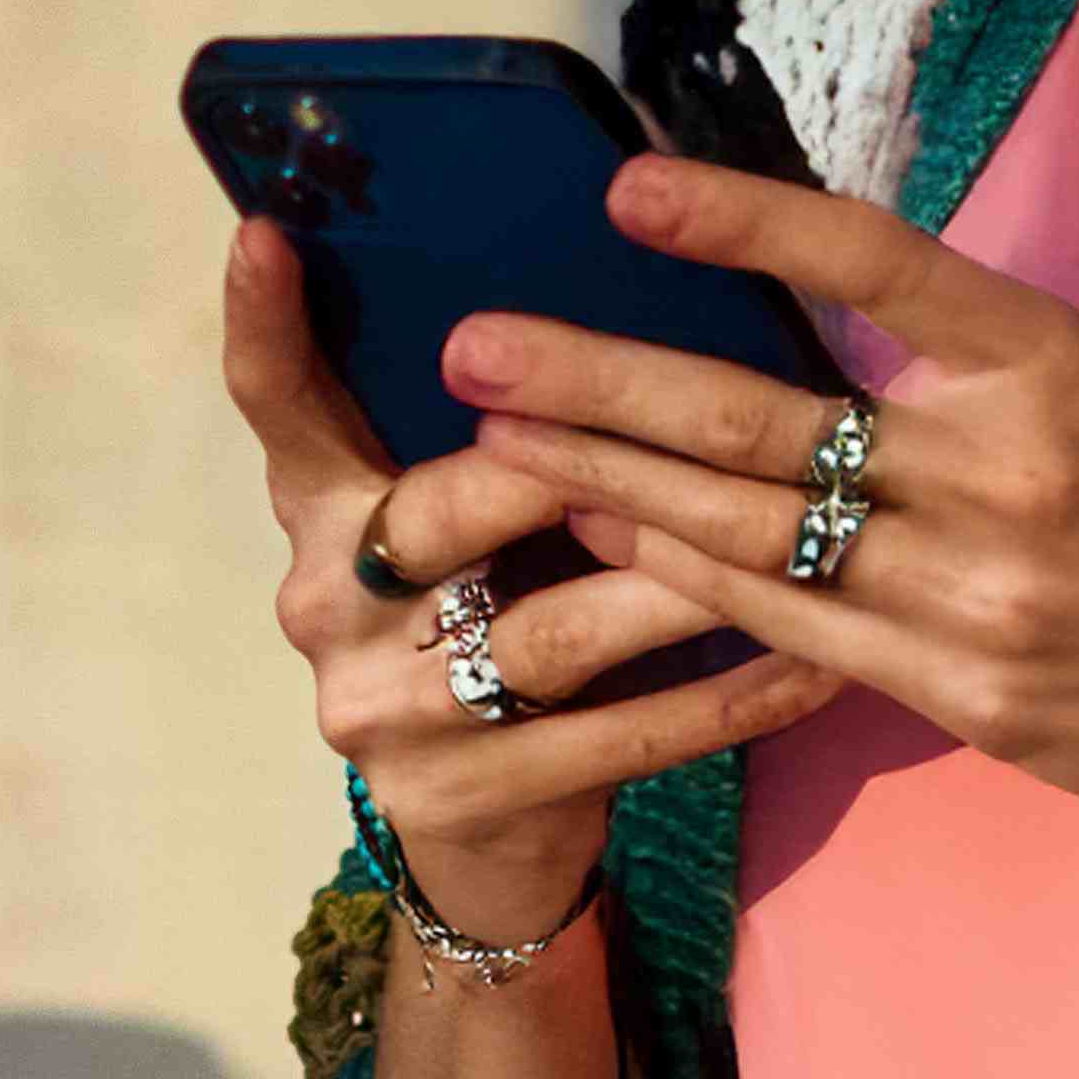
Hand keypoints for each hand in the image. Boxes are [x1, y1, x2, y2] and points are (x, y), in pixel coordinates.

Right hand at [220, 216, 849, 937]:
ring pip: (549, 633)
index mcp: (320, 516)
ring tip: (787, 539)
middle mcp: (326, 606)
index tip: (267, 234)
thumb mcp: (459, 533)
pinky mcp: (461, 799)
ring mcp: (385, 715)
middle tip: (683, 417)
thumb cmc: (487, 630)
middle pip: (439, 511)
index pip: (278, 409)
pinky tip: (813, 666)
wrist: (482, 844)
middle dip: (566, 463)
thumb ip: (486, 438)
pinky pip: (618, 739)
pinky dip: (724, 699)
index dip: (265, 326)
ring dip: (679, 584)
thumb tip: (592, 301)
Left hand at [454, 153, 1078, 917]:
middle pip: (763, 415)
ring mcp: (985, 591)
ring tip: (498, 442)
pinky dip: (689, 583)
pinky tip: (606, 545)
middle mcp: (1012, 466)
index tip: (623, 189)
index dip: (744, 219)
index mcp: (1053, 361)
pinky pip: (794, 629)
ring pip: (753, 530)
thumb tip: (791, 323)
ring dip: (609, 487)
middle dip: (598, 382)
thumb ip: (956, 370)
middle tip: (476, 346)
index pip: (873, 262)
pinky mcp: (968, 693)